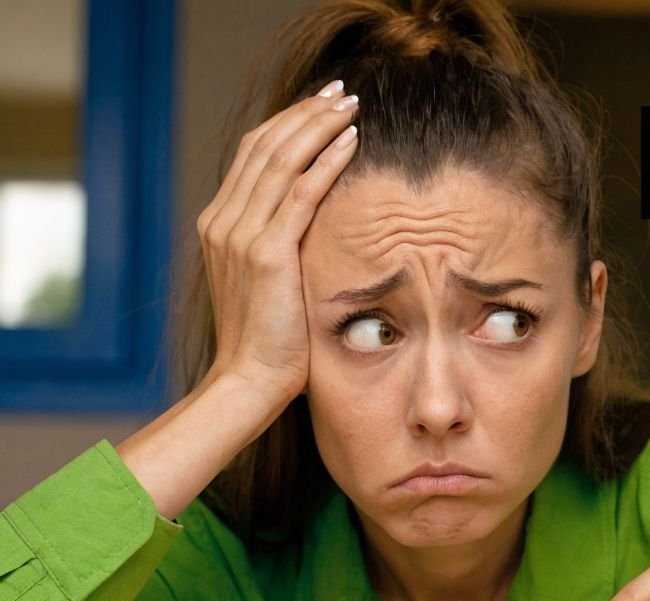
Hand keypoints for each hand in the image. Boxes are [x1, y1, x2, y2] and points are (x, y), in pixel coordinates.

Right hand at [194, 79, 359, 399]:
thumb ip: (276, 246)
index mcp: (219, 224)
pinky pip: (301, 194)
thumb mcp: (266, 282)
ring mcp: (241, 235)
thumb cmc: (268, 341)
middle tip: (340, 91)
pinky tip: (350, 142)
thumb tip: (307, 226)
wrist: (248, 380)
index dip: (287, 124)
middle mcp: (223, 221)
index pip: (253, 155)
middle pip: (264, 145)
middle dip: (304, 113)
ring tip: (349, 105)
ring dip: (318, 126)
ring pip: (281, 160)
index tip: (320, 105)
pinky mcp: (267, 253)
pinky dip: (326, 162)